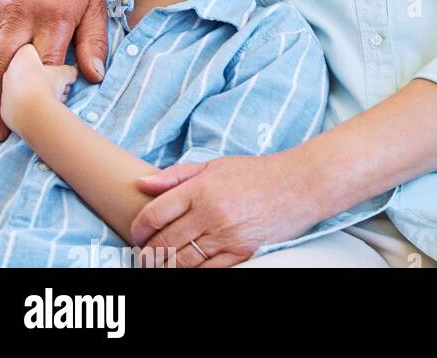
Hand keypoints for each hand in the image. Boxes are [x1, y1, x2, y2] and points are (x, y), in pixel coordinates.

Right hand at [0, 0, 107, 142]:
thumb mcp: (94, 1)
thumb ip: (94, 40)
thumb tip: (93, 77)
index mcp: (53, 15)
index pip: (44, 65)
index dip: (41, 95)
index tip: (42, 119)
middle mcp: (19, 16)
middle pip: (4, 71)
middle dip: (1, 108)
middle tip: (3, 136)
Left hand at [130, 153, 318, 267]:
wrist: (300, 185)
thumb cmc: (257, 173)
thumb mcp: (217, 165)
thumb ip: (178, 174)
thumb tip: (142, 183)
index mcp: (202, 187)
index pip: (154, 214)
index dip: (138, 229)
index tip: (137, 234)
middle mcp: (211, 212)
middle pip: (163, 243)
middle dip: (148, 253)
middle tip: (145, 255)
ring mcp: (226, 235)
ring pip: (180, 262)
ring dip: (165, 266)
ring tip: (162, 263)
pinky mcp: (240, 253)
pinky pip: (205, 272)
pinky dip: (191, 272)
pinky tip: (188, 266)